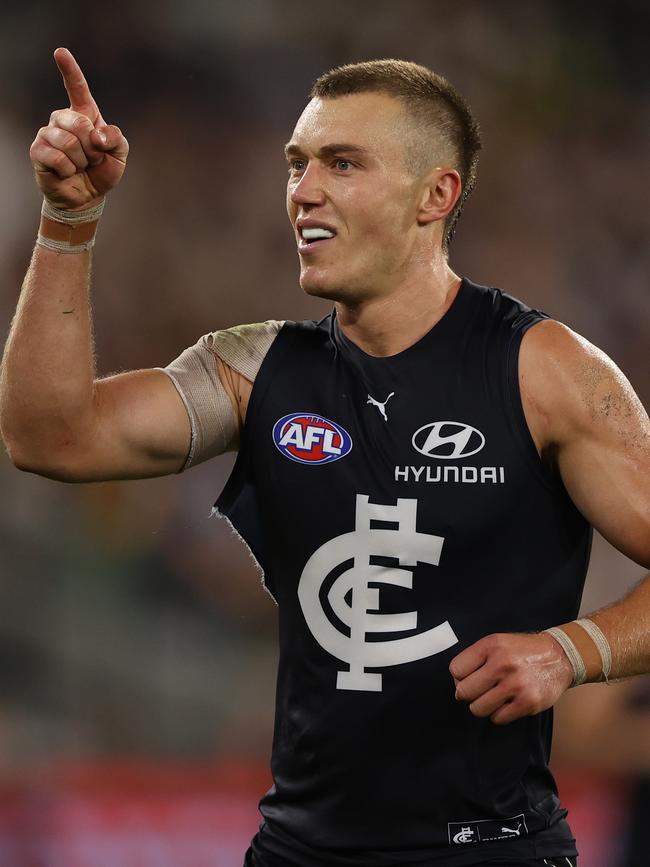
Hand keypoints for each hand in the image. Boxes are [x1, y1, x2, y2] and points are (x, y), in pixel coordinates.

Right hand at [30, 47, 128, 209]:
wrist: (87, 195)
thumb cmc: (102, 170)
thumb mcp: (119, 154)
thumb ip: (115, 138)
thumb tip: (97, 134)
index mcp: (84, 114)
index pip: (77, 88)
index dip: (69, 70)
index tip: (60, 52)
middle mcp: (62, 119)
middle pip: (80, 123)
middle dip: (93, 148)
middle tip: (92, 158)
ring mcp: (48, 133)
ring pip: (69, 142)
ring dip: (82, 160)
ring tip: (80, 166)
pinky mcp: (38, 151)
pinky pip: (58, 158)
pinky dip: (69, 170)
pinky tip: (67, 172)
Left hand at [449, 631, 574, 724]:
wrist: (560, 656)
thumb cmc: (522, 651)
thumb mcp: (497, 642)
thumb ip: (475, 659)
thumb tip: (457, 685)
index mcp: (491, 646)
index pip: (456, 670)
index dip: (460, 677)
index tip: (470, 678)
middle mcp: (502, 664)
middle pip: (464, 692)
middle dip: (468, 694)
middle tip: (479, 691)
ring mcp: (515, 684)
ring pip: (478, 709)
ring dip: (483, 706)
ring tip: (493, 697)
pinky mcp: (528, 703)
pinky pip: (498, 718)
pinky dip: (498, 714)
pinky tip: (507, 703)